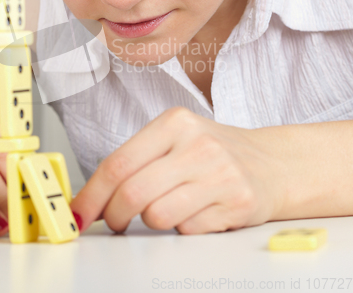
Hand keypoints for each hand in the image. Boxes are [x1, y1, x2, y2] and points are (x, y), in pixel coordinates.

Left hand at [70, 107, 284, 233]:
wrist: (273, 163)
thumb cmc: (214, 151)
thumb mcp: (176, 139)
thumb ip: (137, 160)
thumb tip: (94, 197)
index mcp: (174, 122)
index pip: (118, 163)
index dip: (92, 194)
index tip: (79, 213)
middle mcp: (197, 145)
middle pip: (133, 193)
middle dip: (114, 215)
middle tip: (115, 220)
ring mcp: (220, 174)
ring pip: (157, 216)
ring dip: (153, 219)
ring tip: (170, 205)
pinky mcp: (237, 203)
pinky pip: (187, 230)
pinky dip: (183, 227)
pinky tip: (199, 209)